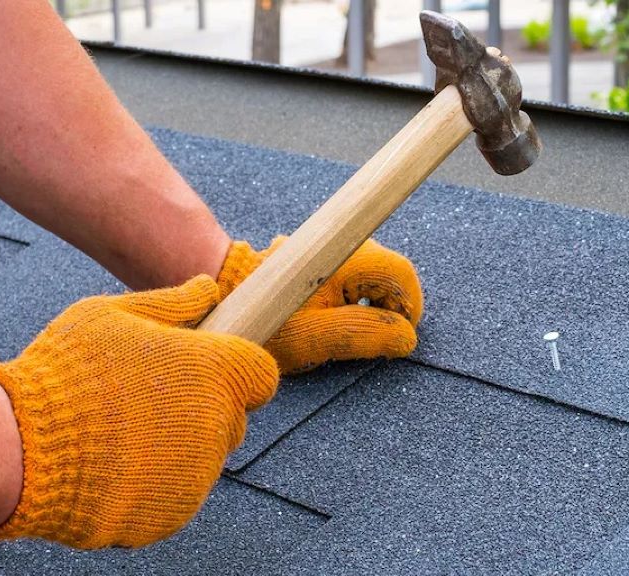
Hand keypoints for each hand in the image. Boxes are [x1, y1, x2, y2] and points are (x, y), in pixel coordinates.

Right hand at [0, 276, 277, 548]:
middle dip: (206, 408)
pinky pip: (179, 492)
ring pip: (206, 457)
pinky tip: (115, 465)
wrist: (21, 449)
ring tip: (122, 433)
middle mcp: (218, 424)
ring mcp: (199, 473)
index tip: (207, 370)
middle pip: (234, 418)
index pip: (261, 375)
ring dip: (179, 446)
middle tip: (150, 400)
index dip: (237, 371)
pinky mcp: (175, 511)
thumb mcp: (111, 315)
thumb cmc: (65, 372)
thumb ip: (171, 304)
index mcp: (214, 372)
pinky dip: (157, 481)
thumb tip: (208, 288)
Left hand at [217, 237, 422, 373]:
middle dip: (387, 306)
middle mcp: (340, 242)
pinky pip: (349, 272)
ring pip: (369, 272)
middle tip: (369, 339)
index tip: (397, 336)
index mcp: (345, 257)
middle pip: (387, 271)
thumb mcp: (315, 338)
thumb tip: (406, 337)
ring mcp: (327, 245)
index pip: (400, 273)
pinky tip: (328, 316)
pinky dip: (350, 295)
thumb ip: (365, 336)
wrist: (220, 298)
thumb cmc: (265, 320)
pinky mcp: (315, 254)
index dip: (407, 307)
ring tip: (343, 329)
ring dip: (368, 302)